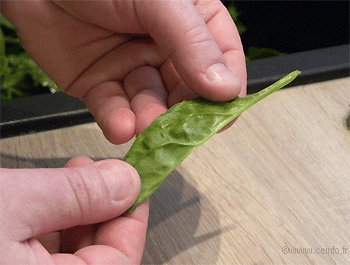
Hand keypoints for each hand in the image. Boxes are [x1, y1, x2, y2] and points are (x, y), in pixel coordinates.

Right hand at [0, 157, 148, 263]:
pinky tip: (52, 193)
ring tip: (74, 175)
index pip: (121, 259)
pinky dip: (54, 218)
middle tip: (102, 172)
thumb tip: (125, 182)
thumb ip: (78, 195)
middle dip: (103, 206)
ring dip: (78, 209)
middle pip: (98, 253)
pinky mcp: (12, 264)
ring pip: (72, 249)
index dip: (132, 215)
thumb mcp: (17, 204)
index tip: (135, 182)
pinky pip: (45, 247)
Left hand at [2, 0, 246, 143]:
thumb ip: (192, 42)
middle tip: (179, 129)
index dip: (226, 90)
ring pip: (150, 104)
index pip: (223, 60)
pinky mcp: (102, 85)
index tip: (222, 114)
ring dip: (149, 119)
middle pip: (187, 90)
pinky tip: (120, 126)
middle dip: (182, 112)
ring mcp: (133, 67)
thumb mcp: (158, 1)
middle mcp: (165, 48)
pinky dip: (118, 121)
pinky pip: (115, 109)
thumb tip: (226, 87)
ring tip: (144, 126)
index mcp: (190, 22)